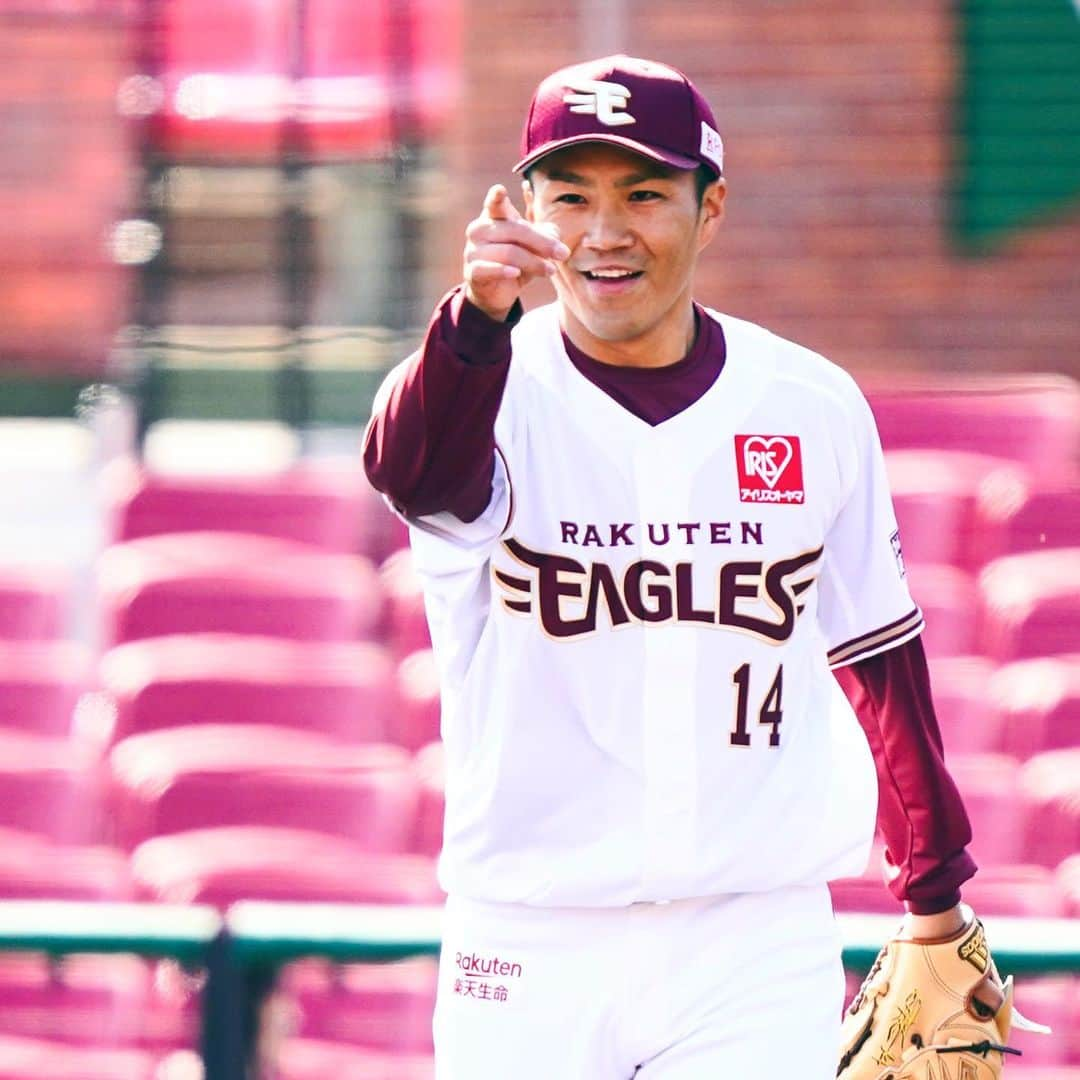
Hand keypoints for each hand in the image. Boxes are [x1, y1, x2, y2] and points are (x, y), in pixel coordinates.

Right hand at [463, 184, 569, 321]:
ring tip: (550, 270)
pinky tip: (515, 273)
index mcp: (493, 216)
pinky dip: (504, 271)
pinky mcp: (472, 271)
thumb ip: (545, 234)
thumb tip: (554, 235)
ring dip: (534, 263)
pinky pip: (490, 269)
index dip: (496, 197)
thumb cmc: (517, 261)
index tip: (500, 190)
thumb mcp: (534, 245)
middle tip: (563, 254)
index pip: (494, 203)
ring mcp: (473, 250)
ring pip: (509, 252)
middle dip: (542, 242)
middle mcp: (479, 229)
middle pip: (515, 230)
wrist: (497, 292)